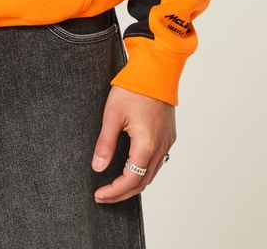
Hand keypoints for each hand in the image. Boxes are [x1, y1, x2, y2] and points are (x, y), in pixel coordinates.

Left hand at [91, 84, 175, 202]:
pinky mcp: (168, 136)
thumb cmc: (133, 88)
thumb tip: (98, 168)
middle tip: (103, 196)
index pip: (131, 180)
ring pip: (151, 173)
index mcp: (146, 144)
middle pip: (143, 182)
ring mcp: (167, 142)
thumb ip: (106, 143)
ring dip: (134, 184)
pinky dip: (143, 171)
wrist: (156, 70)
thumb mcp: (112, 114)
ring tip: (115, 187)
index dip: (115, 192)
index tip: (99, 194)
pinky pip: (157, 162)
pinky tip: (131, 168)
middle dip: (122, 193)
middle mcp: (160, 147)